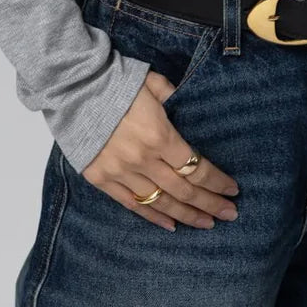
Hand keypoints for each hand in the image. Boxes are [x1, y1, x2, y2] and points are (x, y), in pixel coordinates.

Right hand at [82, 69, 240, 229]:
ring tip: (207, 224)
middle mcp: (144, 160)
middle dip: (210, 204)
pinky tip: (171, 226)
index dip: (217, 181)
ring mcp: (121, 173)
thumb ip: (175, 99)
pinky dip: (153, 217)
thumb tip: (188, 107)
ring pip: (161, 203)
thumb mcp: (154, 84)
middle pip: (184, 191)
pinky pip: (132, 205)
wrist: (75, 88)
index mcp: (160, 136)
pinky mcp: (101, 179)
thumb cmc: (117, 81)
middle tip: (229, 214)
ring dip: (187, 215)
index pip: (196, 168)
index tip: (232, 190)